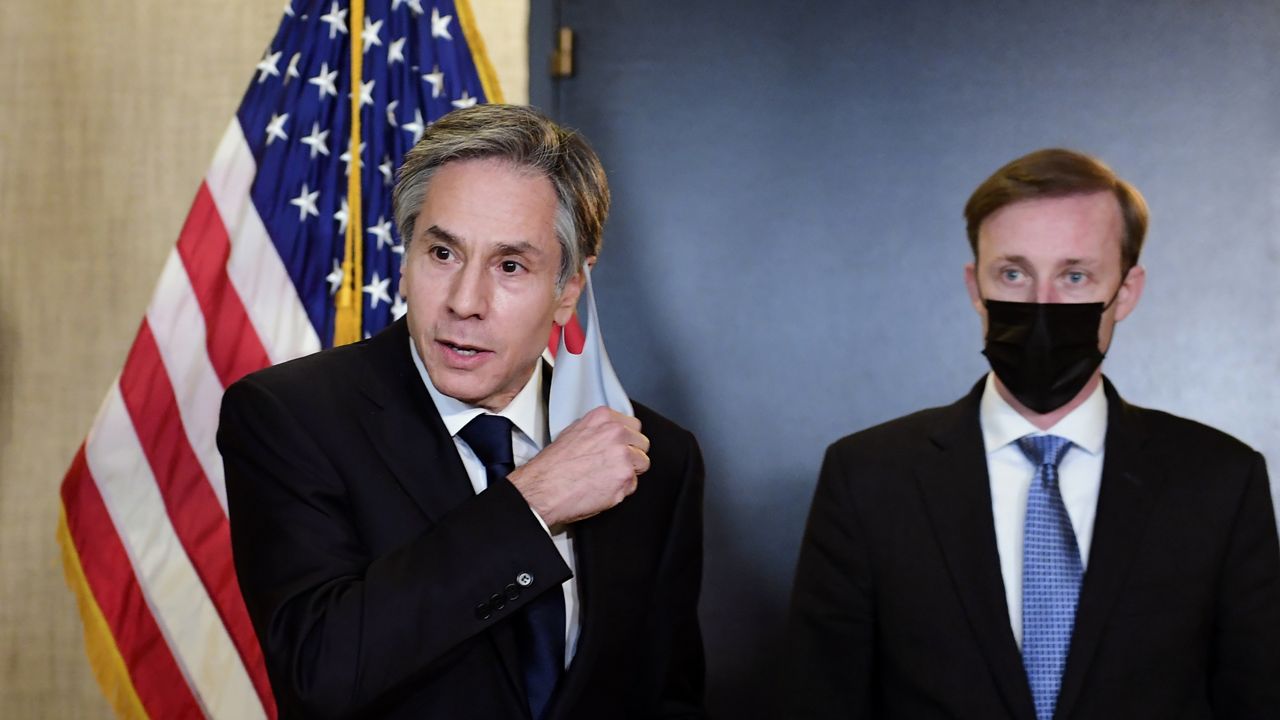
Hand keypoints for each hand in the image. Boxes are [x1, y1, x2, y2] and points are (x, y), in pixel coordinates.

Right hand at [508, 406, 649, 525]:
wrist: (543, 488)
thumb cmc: (553, 465)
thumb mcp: (573, 432)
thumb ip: (598, 430)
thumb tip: (610, 435)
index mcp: (604, 418)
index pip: (633, 425)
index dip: (627, 439)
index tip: (620, 447)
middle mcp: (616, 433)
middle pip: (643, 443)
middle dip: (632, 455)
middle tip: (614, 465)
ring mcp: (623, 456)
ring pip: (642, 464)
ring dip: (629, 472)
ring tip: (607, 477)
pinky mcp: (625, 479)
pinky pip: (632, 485)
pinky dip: (621, 490)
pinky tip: (603, 489)